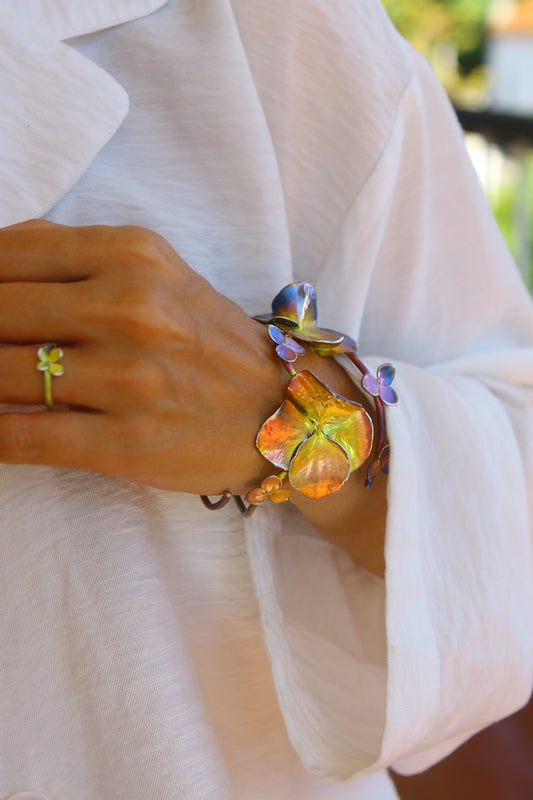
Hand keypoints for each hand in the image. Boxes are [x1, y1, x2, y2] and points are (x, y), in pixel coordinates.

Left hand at [0, 221, 285, 493]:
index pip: (6, 255)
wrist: (283, 411)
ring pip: (0, 376)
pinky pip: (24, 439)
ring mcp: (129, 378)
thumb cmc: (210, 343)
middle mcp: (130, 308)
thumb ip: (75, 253)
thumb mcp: (157, 272)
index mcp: (131, 255)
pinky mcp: (127, 442)